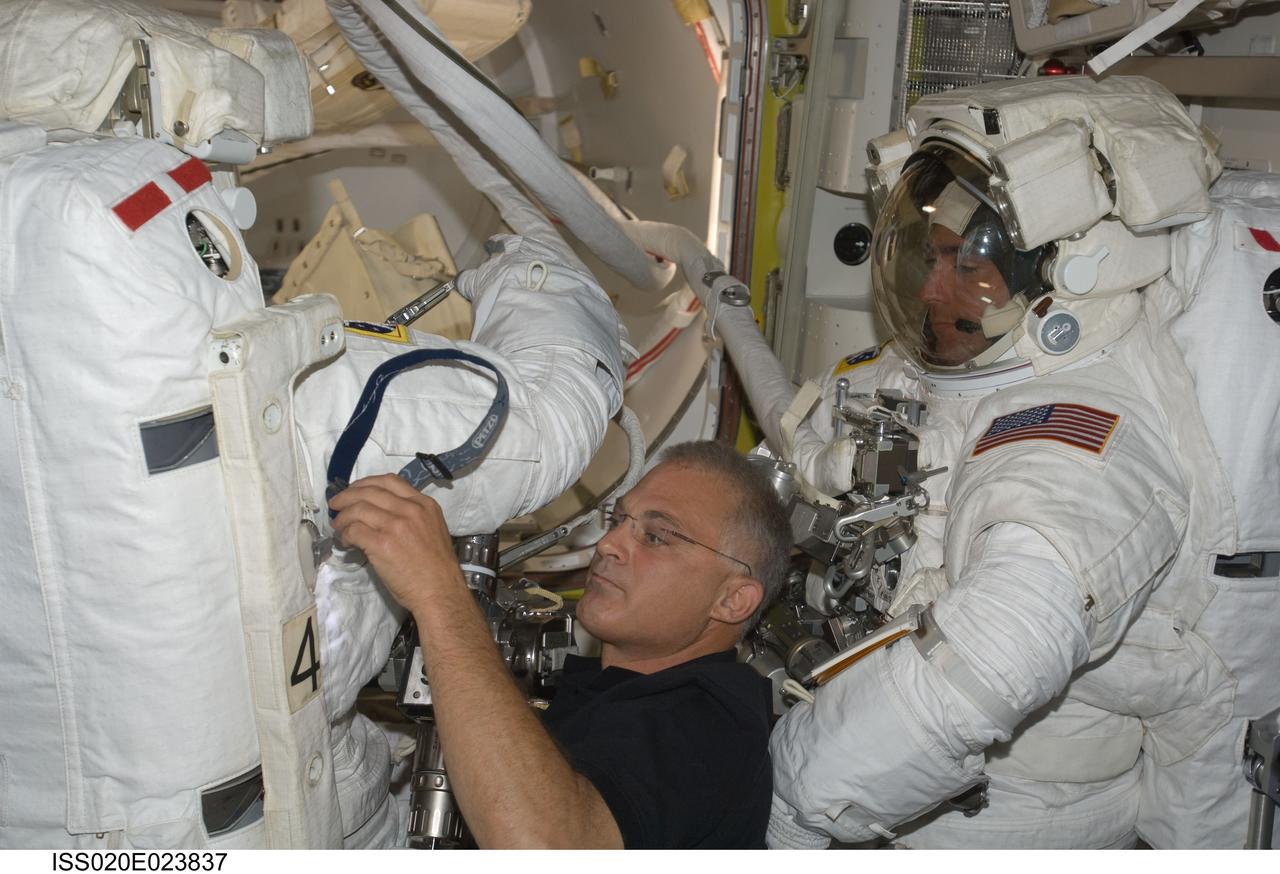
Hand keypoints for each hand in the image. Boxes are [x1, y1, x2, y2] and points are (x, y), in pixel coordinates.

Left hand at [328, 474, 461, 614]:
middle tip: (336, 505)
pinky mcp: (382, 544)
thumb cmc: (436, 566)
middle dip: (347, 496)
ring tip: (338, 526)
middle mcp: (410, 510)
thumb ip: (411, 515)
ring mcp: (396, 525)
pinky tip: (344, 541)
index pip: (390, 481)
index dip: (366, 483)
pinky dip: (344, 534)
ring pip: (358, 509)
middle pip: (369, 492)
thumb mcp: (431, 528)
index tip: (354, 490)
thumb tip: (380, 513)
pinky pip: (354, 530)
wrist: (440, 590)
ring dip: (342, 517)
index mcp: (424, 504)